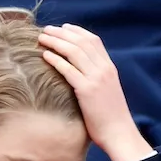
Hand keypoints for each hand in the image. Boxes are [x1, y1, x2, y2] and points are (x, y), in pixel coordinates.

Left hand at [38, 23, 152, 160]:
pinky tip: (45, 55)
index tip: (63, 27)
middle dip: (62, 33)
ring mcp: (96, 79)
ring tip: (42, 38)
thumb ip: (97, 77)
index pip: (93, 40)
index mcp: (109, 68)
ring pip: (74, 52)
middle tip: (46, 29)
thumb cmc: (110, 117)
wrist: (119, 133)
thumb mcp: (108, 90)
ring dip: (56, 42)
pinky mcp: (87, 91)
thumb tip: (82, 71)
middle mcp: (104, 69)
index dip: (77, 31)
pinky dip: (56, 60)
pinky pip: (68, 70)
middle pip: (81, 42)